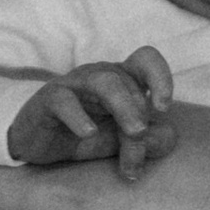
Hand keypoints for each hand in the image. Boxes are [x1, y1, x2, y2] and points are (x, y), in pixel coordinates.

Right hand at [7, 49, 176, 179]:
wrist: (39, 144)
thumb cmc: (85, 135)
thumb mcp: (121, 142)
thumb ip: (149, 141)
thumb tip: (170, 135)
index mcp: (121, 79)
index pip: (145, 59)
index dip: (160, 76)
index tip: (164, 108)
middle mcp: (99, 75)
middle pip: (130, 84)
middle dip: (139, 121)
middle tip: (138, 150)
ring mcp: (73, 84)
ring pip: (104, 82)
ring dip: (125, 107)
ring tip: (135, 132)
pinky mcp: (48, 99)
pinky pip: (64, 100)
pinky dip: (79, 116)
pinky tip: (88, 133)